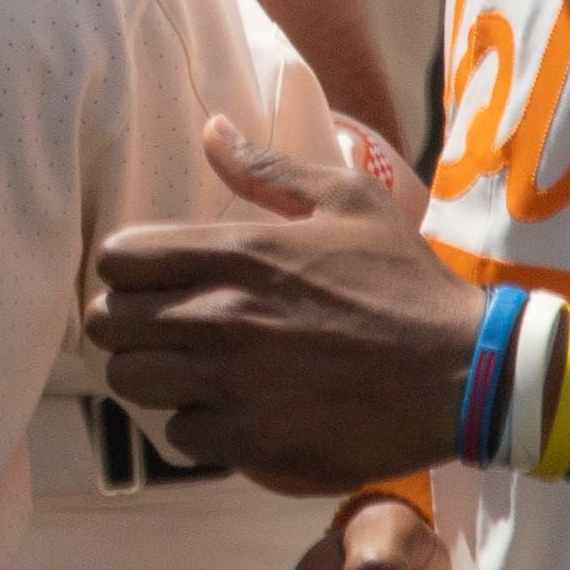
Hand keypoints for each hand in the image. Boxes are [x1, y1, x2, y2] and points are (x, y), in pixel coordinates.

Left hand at [88, 119, 480, 490]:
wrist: (462, 371)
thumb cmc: (405, 280)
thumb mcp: (346, 200)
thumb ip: (267, 169)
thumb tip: (210, 129)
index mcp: (237, 251)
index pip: (117, 257)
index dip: (126, 267)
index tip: (153, 276)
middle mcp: (221, 316)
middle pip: (107, 323)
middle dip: (127, 321)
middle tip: (163, 326)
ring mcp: (231, 383)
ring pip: (132, 382)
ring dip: (153, 374)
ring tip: (190, 369)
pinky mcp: (251, 440)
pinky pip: (178, 435)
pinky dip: (194, 426)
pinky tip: (228, 409)